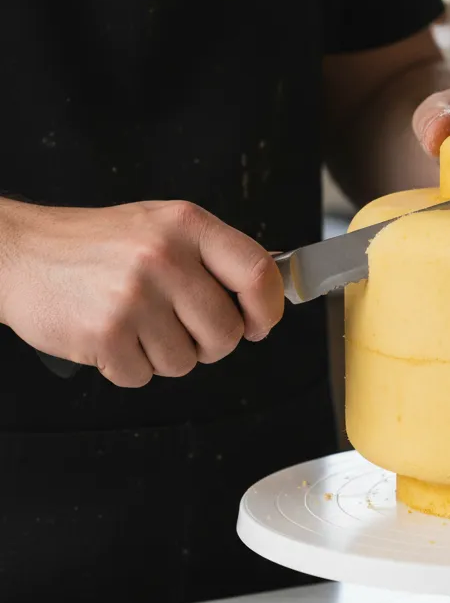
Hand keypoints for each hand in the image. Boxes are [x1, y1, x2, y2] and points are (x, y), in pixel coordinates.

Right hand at [0, 199, 282, 387]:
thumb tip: (271, 286)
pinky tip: (113, 335)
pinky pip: (144, 376)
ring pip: (187, 362)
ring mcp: (134, 297)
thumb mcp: (163, 226)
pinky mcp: (105, 334)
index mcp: (187, 225)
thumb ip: (215, 254)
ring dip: (166, 355)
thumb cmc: (97, 244)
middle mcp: (164, 258)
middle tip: (181, 326)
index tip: (259, 322)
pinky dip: (130, 367)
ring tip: (137, 323)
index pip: (258, 273)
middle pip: (227, 332)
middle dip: (210, 342)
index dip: (268, 308)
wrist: (20, 253)